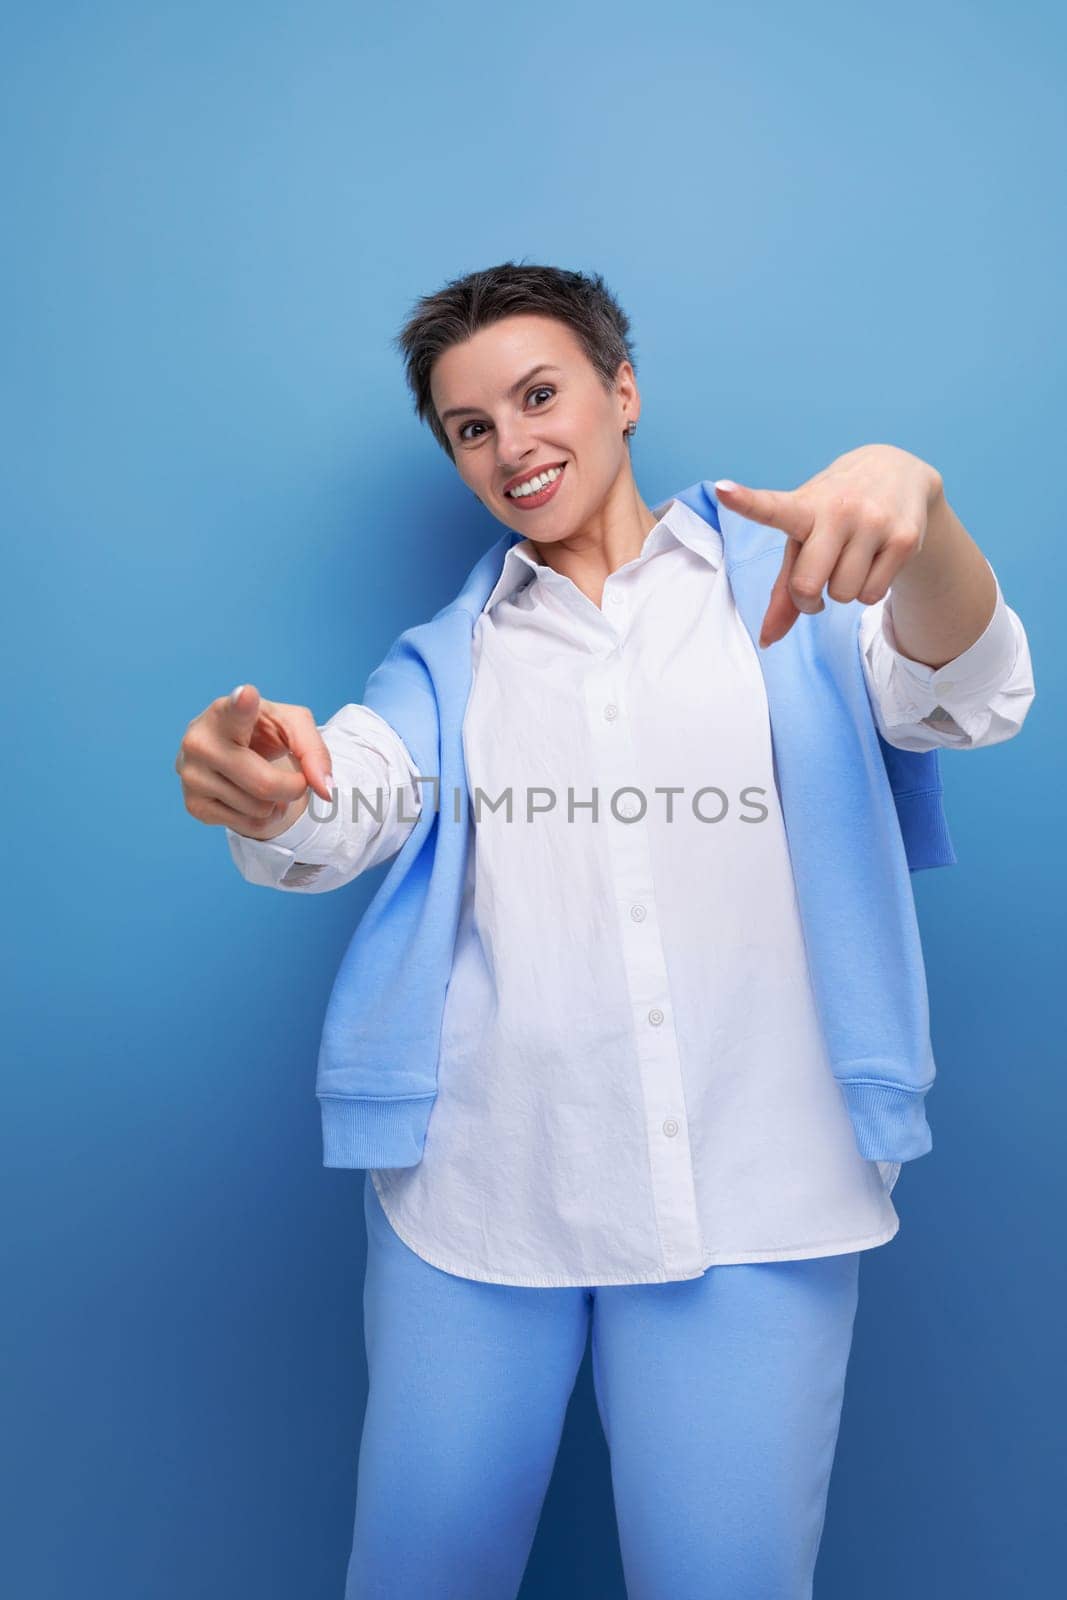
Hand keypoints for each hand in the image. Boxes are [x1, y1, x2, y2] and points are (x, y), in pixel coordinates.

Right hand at [175, 684, 334, 840]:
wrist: (228, 749)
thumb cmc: (260, 731)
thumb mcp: (292, 726)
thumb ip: (314, 750)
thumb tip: (325, 790)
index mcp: (225, 711)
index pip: (235, 710)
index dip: (242, 705)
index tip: (247, 694)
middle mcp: (199, 741)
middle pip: (264, 784)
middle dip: (294, 787)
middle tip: (295, 778)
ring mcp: (192, 775)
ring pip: (259, 809)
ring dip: (276, 803)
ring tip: (264, 781)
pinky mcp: (194, 805)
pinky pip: (249, 825)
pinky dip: (263, 818)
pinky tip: (250, 797)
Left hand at [715, 444, 942, 647]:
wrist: (897, 473)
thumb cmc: (834, 512)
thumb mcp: (804, 538)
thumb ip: (783, 588)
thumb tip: (767, 640)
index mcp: (804, 506)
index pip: (772, 508)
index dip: (746, 502)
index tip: (722, 490)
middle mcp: (839, 510)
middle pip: (807, 585)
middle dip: (808, 598)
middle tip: (815, 584)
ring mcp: (874, 523)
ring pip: (844, 596)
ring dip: (842, 591)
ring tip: (850, 560)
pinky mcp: (904, 539)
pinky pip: (873, 595)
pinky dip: (867, 590)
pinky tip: (873, 560)